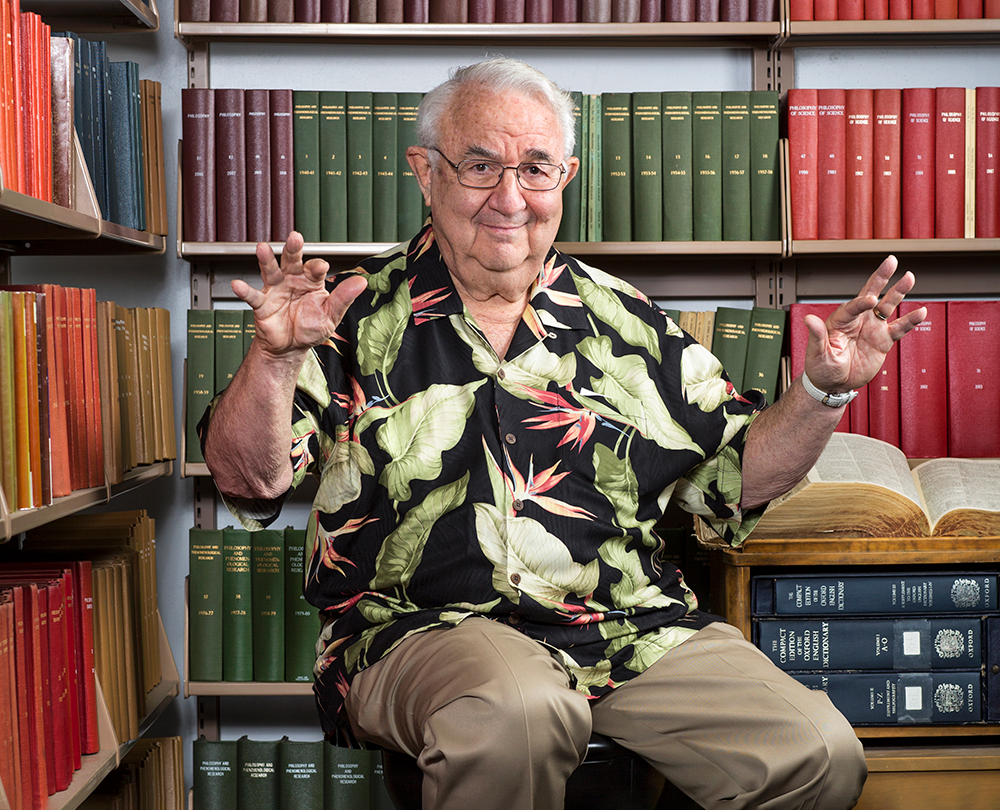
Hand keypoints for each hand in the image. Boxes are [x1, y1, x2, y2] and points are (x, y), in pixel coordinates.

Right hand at [233, 231, 367, 357]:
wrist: (290, 348)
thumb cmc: (311, 328)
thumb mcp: (331, 315)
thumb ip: (343, 298)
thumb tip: (361, 282)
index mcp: (312, 282)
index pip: (315, 269)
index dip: (317, 267)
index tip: (321, 267)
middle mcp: (293, 280)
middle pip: (292, 261)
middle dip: (293, 249)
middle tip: (295, 238)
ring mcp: (276, 290)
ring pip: (271, 271)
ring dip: (266, 260)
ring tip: (262, 248)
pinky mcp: (262, 304)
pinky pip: (252, 296)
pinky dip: (245, 290)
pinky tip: (238, 285)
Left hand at [802, 255, 926, 392]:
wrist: (834, 384)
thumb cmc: (821, 367)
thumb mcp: (816, 353)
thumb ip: (816, 335)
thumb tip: (808, 319)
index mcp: (840, 320)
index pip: (852, 307)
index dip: (861, 303)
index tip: (870, 300)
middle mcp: (858, 320)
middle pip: (871, 294)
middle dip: (881, 277)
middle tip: (890, 261)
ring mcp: (872, 328)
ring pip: (888, 306)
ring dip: (899, 292)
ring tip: (909, 277)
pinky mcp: (883, 340)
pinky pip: (899, 328)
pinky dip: (911, 320)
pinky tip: (921, 311)